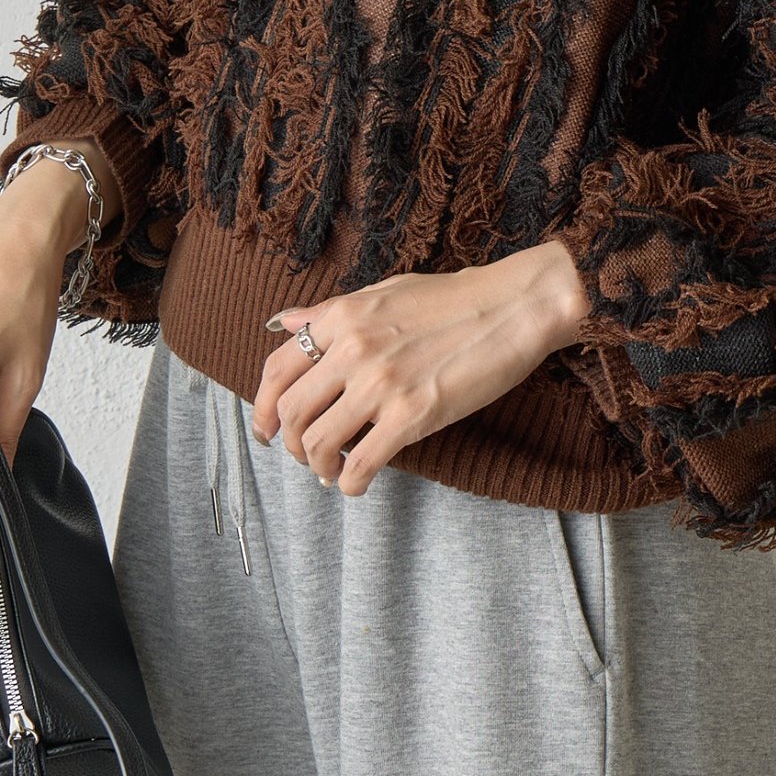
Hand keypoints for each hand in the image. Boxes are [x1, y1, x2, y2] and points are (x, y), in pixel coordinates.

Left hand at [249, 238, 589, 497]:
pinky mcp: (412, 414)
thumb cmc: (454, 299)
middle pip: (292, 411)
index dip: (262, 408)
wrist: (512, 306)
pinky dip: (351, 483)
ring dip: (318, 466)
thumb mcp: (384, 292)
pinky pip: (361, 464)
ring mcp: (380, 383)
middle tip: (305, 456)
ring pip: (319, 442)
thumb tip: (284, 323)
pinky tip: (357, 484)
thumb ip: (331, 312)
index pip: (277, 368)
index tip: (268, 430)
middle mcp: (352, 348)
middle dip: (291, 444)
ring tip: (332, 471)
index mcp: (342, 316)